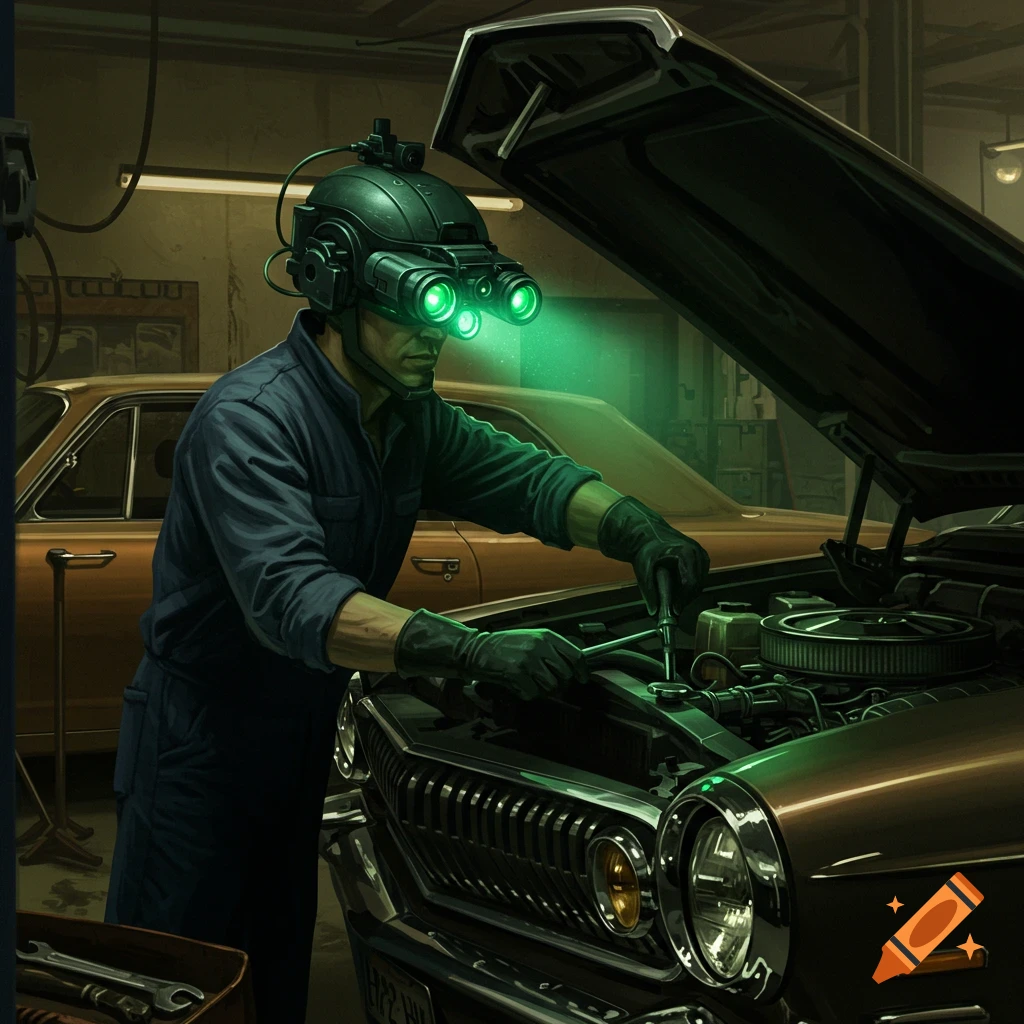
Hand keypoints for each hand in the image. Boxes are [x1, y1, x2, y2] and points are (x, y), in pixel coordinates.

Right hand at [394, 609, 586, 700]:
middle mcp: (540, 646)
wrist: (476, 649)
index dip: (581, 671)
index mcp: (546, 636)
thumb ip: (551, 649)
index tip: (582, 678)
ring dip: (542, 689)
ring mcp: (529, 660)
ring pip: (551, 686)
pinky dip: (526, 693)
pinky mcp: (517, 673)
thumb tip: (573, 665)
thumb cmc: (504, 646)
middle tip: (546, 683)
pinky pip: (533, 693)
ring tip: (529, 683)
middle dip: (558, 683)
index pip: (576, 655)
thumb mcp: (531, 639)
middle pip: (565, 674)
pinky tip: (518, 685)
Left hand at [597, 497, 709, 615]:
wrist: (647, 534)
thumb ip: (649, 591)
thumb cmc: (646, 550)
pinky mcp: (700, 556)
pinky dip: (691, 585)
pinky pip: (699, 576)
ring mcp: (700, 553)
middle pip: (697, 584)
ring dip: (689, 593)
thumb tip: (654, 611)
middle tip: (674, 608)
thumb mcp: (643, 570)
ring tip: (675, 601)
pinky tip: (679, 591)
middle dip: (686, 598)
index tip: (674, 610)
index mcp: (685, 553)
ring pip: (700, 581)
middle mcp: (697, 552)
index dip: (683, 599)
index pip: (690, 582)